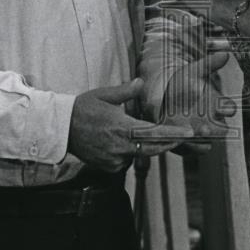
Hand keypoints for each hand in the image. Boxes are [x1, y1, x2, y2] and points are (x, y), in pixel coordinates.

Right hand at [67, 78, 197, 172]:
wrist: (60, 128)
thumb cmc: (83, 108)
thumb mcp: (104, 95)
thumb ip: (126, 91)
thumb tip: (141, 82)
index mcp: (121, 127)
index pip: (153, 133)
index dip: (172, 134)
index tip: (188, 134)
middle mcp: (119, 146)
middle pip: (152, 149)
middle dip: (168, 143)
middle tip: (182, 136)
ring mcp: (113, 159)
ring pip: (140, 155)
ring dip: (145, 146)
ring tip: (135, 131)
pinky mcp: (108, 167)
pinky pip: (127, 161)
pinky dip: (130, 153)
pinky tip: (120, 142)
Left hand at [160, 43, 236, 154]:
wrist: (163, 97)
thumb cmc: (183, 84)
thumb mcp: (193, 71)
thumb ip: (209, 64)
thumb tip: (226, 53)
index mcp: (216, 105)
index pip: (229, 108)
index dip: (226, 108)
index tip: (223, 106)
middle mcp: (211, 122)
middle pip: (221, 130)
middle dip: (215, 129)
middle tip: (206, 126)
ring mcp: (199, 134)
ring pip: (207, 143)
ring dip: (201, 140)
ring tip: (193, 134)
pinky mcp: (187, 144)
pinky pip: (190, 150)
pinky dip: (186, 146)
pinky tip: (177, 139)